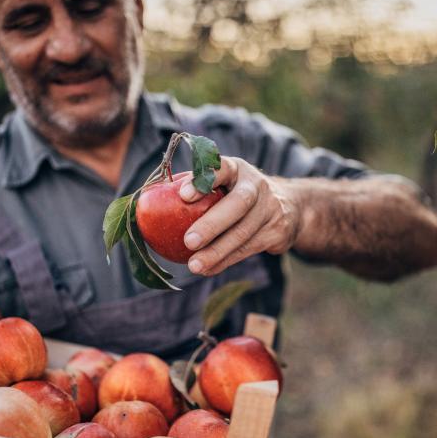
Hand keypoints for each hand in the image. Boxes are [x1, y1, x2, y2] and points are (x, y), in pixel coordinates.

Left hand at [179, 156, 300, 275]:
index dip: (204, 180)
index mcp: (238, 169)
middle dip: (212, 224)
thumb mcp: (224, 182)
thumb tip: (147, 203)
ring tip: (194, 265)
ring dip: (217, 252)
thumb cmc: (237, 194)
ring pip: (243, 234)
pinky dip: (225, 261)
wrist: (289, 207)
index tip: (183, 195)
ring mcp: (271, 209)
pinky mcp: (277, 232)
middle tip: (188, 241)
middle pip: (238, 204)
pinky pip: (247, 250)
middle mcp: (257, 186)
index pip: (222, 168)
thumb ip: (198, 189)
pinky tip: (207, 269)